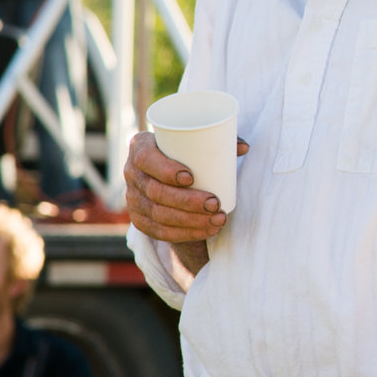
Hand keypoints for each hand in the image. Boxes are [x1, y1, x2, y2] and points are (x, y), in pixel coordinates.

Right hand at [125, 133, 246, 270]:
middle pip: (155, 192)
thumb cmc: (187, 152)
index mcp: (140, 147)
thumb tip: (245, 148)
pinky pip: (158, 232)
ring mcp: (133, 198)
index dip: (165, 170)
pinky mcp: (139, 219)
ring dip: (190, 221)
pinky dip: (184, 234)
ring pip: (157, 215)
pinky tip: (206, 232)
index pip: (145, 159)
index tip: (191, 177)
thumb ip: (222, 141)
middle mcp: (131, 173)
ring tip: (218, 219)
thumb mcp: (198, 142)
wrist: (167, 174)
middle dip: (186, 201)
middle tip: (215, 203)